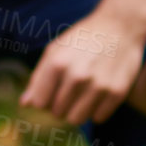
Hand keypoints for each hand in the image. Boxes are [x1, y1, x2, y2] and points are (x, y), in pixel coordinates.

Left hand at [19, 9, 145, 125]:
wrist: (121, 26)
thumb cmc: (82, 39)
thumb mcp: (55, 50)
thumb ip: (38, 78)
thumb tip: (24, 105)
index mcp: (57, 63)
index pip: (40, 103)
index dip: (44, 98)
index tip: (53, 88)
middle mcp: (78, 76)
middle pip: (57, 113)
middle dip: (61, 104)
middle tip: (71, 88)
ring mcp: (99, 85)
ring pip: (76, 119)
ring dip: (77, 110)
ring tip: (83, 93)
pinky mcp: (117, 92)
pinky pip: (98, 117)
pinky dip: (97, 109)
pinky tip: (100, 92)